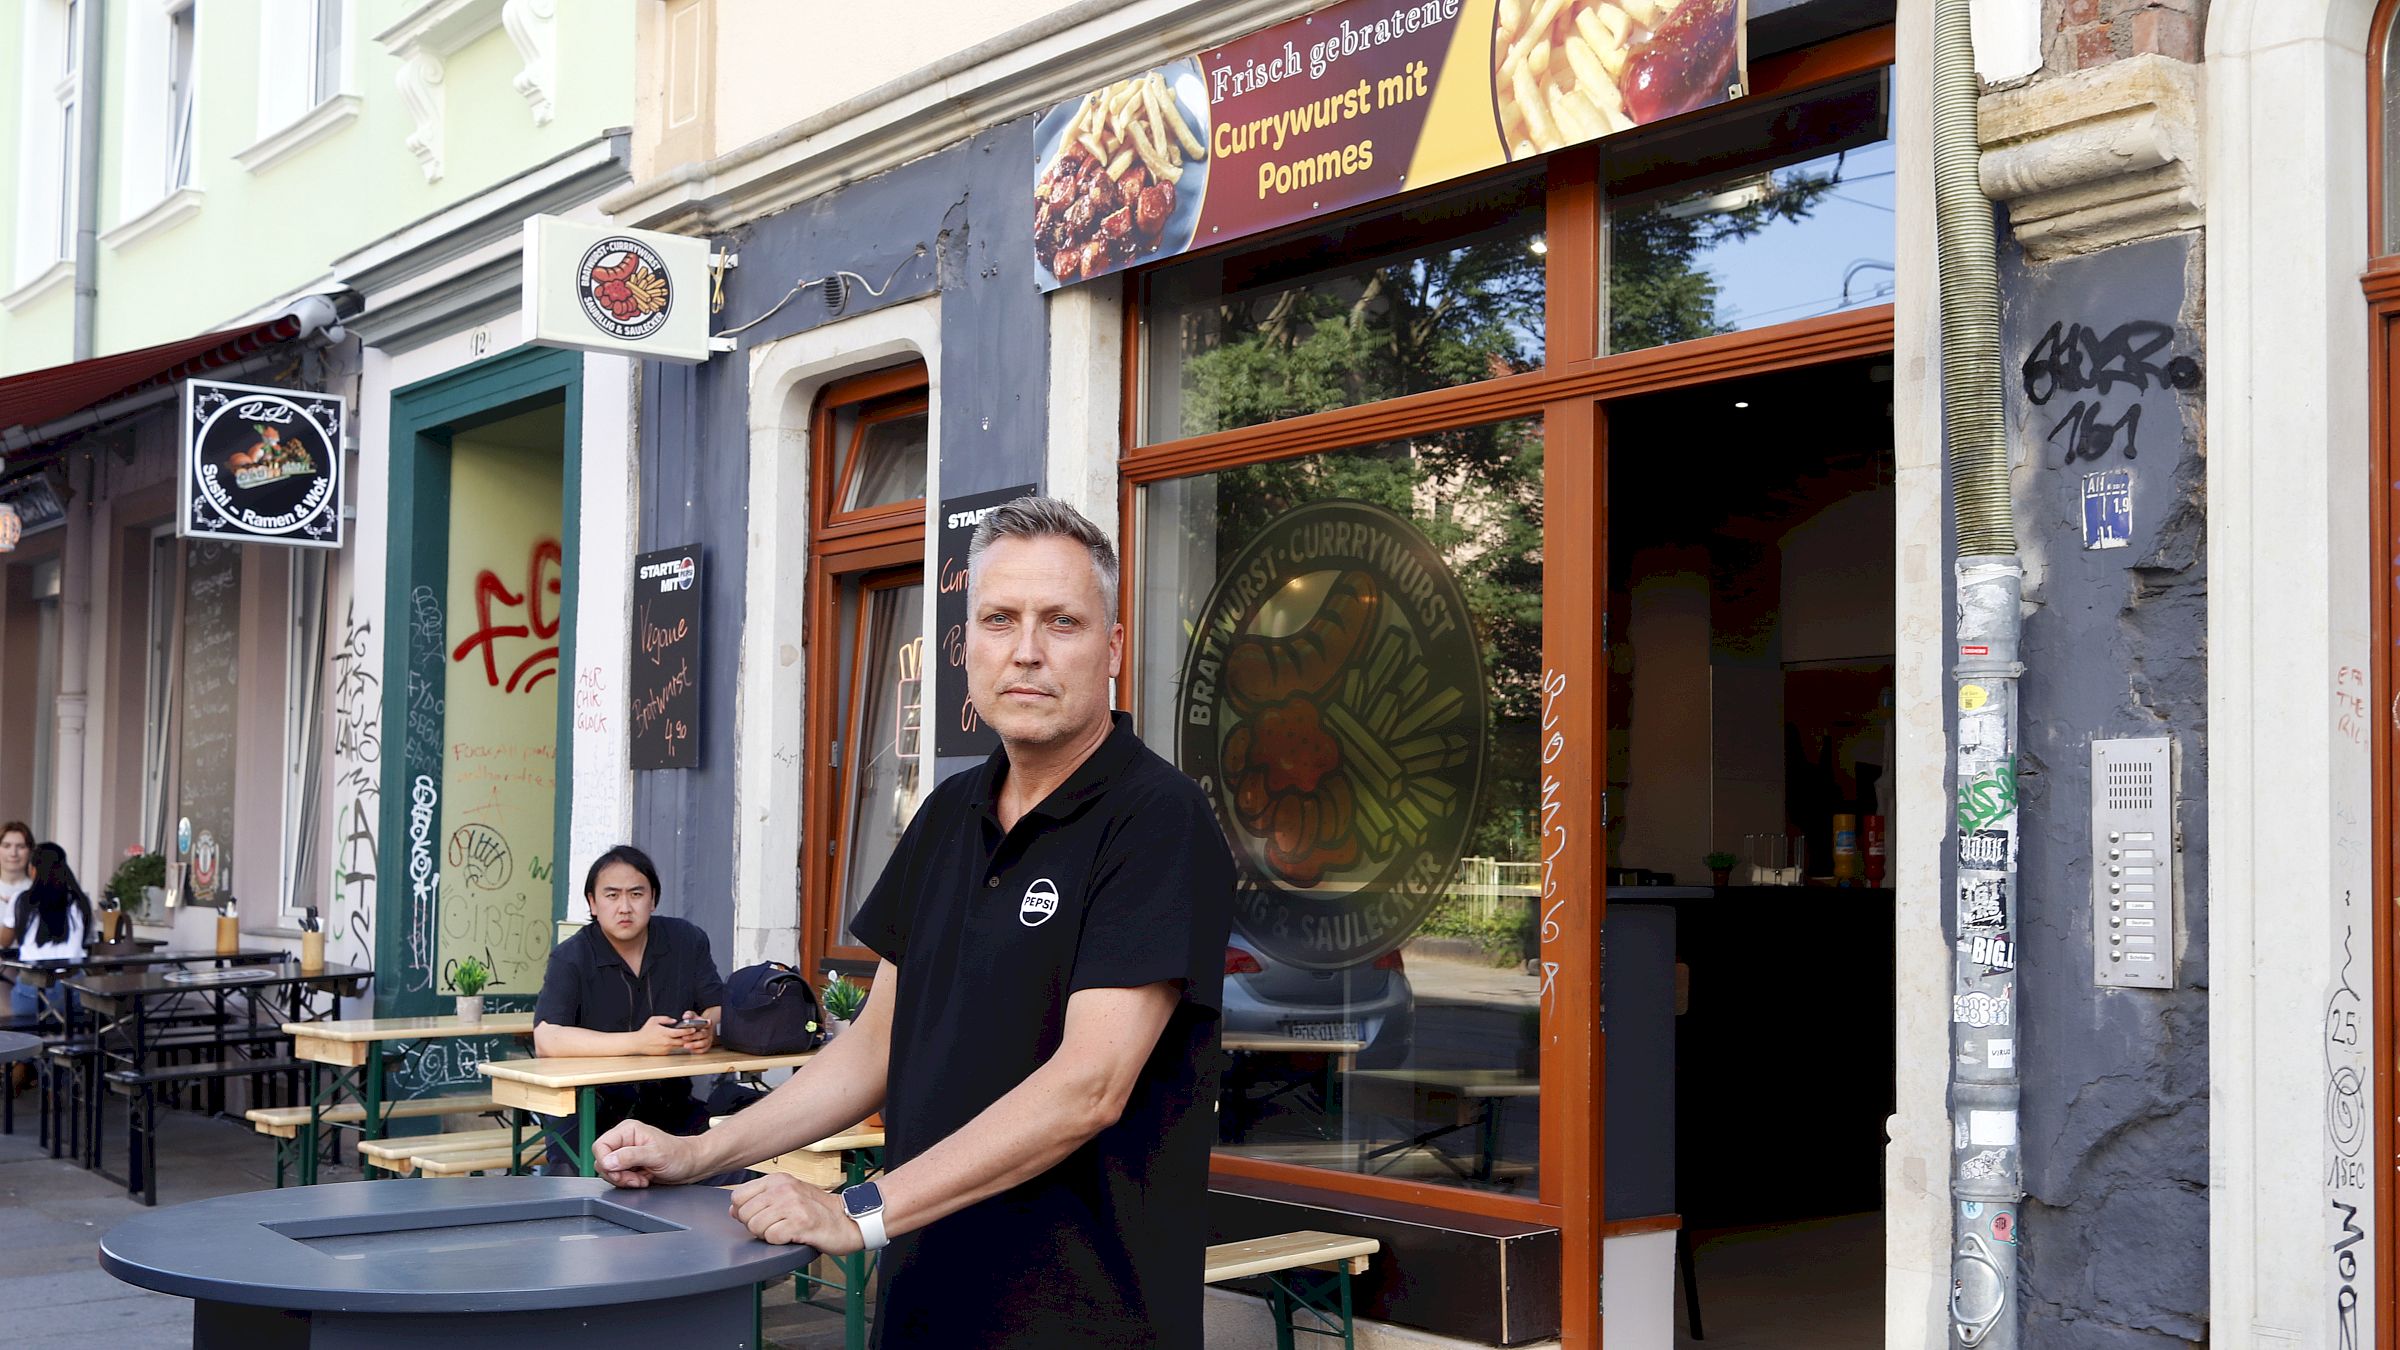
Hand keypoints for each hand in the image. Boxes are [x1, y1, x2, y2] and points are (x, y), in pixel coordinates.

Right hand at [595, 1120, 705, 1187]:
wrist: (691, 1165)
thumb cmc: (679, 1155)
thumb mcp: (656, 1155)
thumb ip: (630, 1156)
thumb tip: (608, 1161)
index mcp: (628, 1131)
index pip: (600, 1146)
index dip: (605, 1162)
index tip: (620, 1170)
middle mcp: (625, 1141)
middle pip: (602, 1161)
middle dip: (617, 1174)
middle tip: (635, 1178)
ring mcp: (626, 1155)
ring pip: (609, 1172)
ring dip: (624, 1180)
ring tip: (641, 1179)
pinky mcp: (630, 1166)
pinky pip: (618, 1178)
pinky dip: (628, 1183)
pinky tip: (642, 1180)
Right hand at [633, 1015, 690, 1055]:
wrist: (638, 1043)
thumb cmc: (645, 1031)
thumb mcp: (654, 1020)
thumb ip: (665, 1019)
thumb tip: (675, 1021)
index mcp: (665, 1033)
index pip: (680, 1033)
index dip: (688, 1031)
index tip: (693, 1029)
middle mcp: (666, 1041)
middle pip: (682, 1041)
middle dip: (689, 1037)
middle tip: (695, 1034)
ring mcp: (666, 1048)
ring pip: (679, 1046)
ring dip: (684, 1042)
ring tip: (689, 1037)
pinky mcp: (664, 1053)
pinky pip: (674, 1049)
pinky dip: (677, 1045)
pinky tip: (679, 1042)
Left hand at [674, 1011, 715, 1053]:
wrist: (697, 1029)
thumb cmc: (694, 1022)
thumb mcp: (692, 1016)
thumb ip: (689, 1015)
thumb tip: (686, 1017)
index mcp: (707, 1024)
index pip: (707, 1023)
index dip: (704, 1025)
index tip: (698, 1026)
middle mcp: (709, 1032)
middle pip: (703, 1034)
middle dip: (693, 1037)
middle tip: (684, 1038)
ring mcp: (708, 1040)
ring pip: (703, 1043)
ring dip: (694, 1045)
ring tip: (685, 1045)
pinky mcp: (706, 1047)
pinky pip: (703, 1050)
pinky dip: (696, 1050)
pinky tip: (690, 1049)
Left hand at [727, 1172, 862, 1252]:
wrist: (847, 1220)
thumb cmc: (816, 1210)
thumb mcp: (787, 1196)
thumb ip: (760, 1199)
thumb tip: (733, 1210)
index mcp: (778, 1179)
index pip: (738, 1197)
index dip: (744, 1212)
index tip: (761, 1216)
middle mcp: (783, 1188)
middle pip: (744, 1214)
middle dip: (756, 1226)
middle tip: (776, 1226)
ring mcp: (792, 1204)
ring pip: (755, 1227)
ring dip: (768, 1235)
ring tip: (786, 1230)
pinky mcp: (800, 1223)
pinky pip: (772, 1237)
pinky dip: (780, 1242)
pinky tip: (793, 1236)